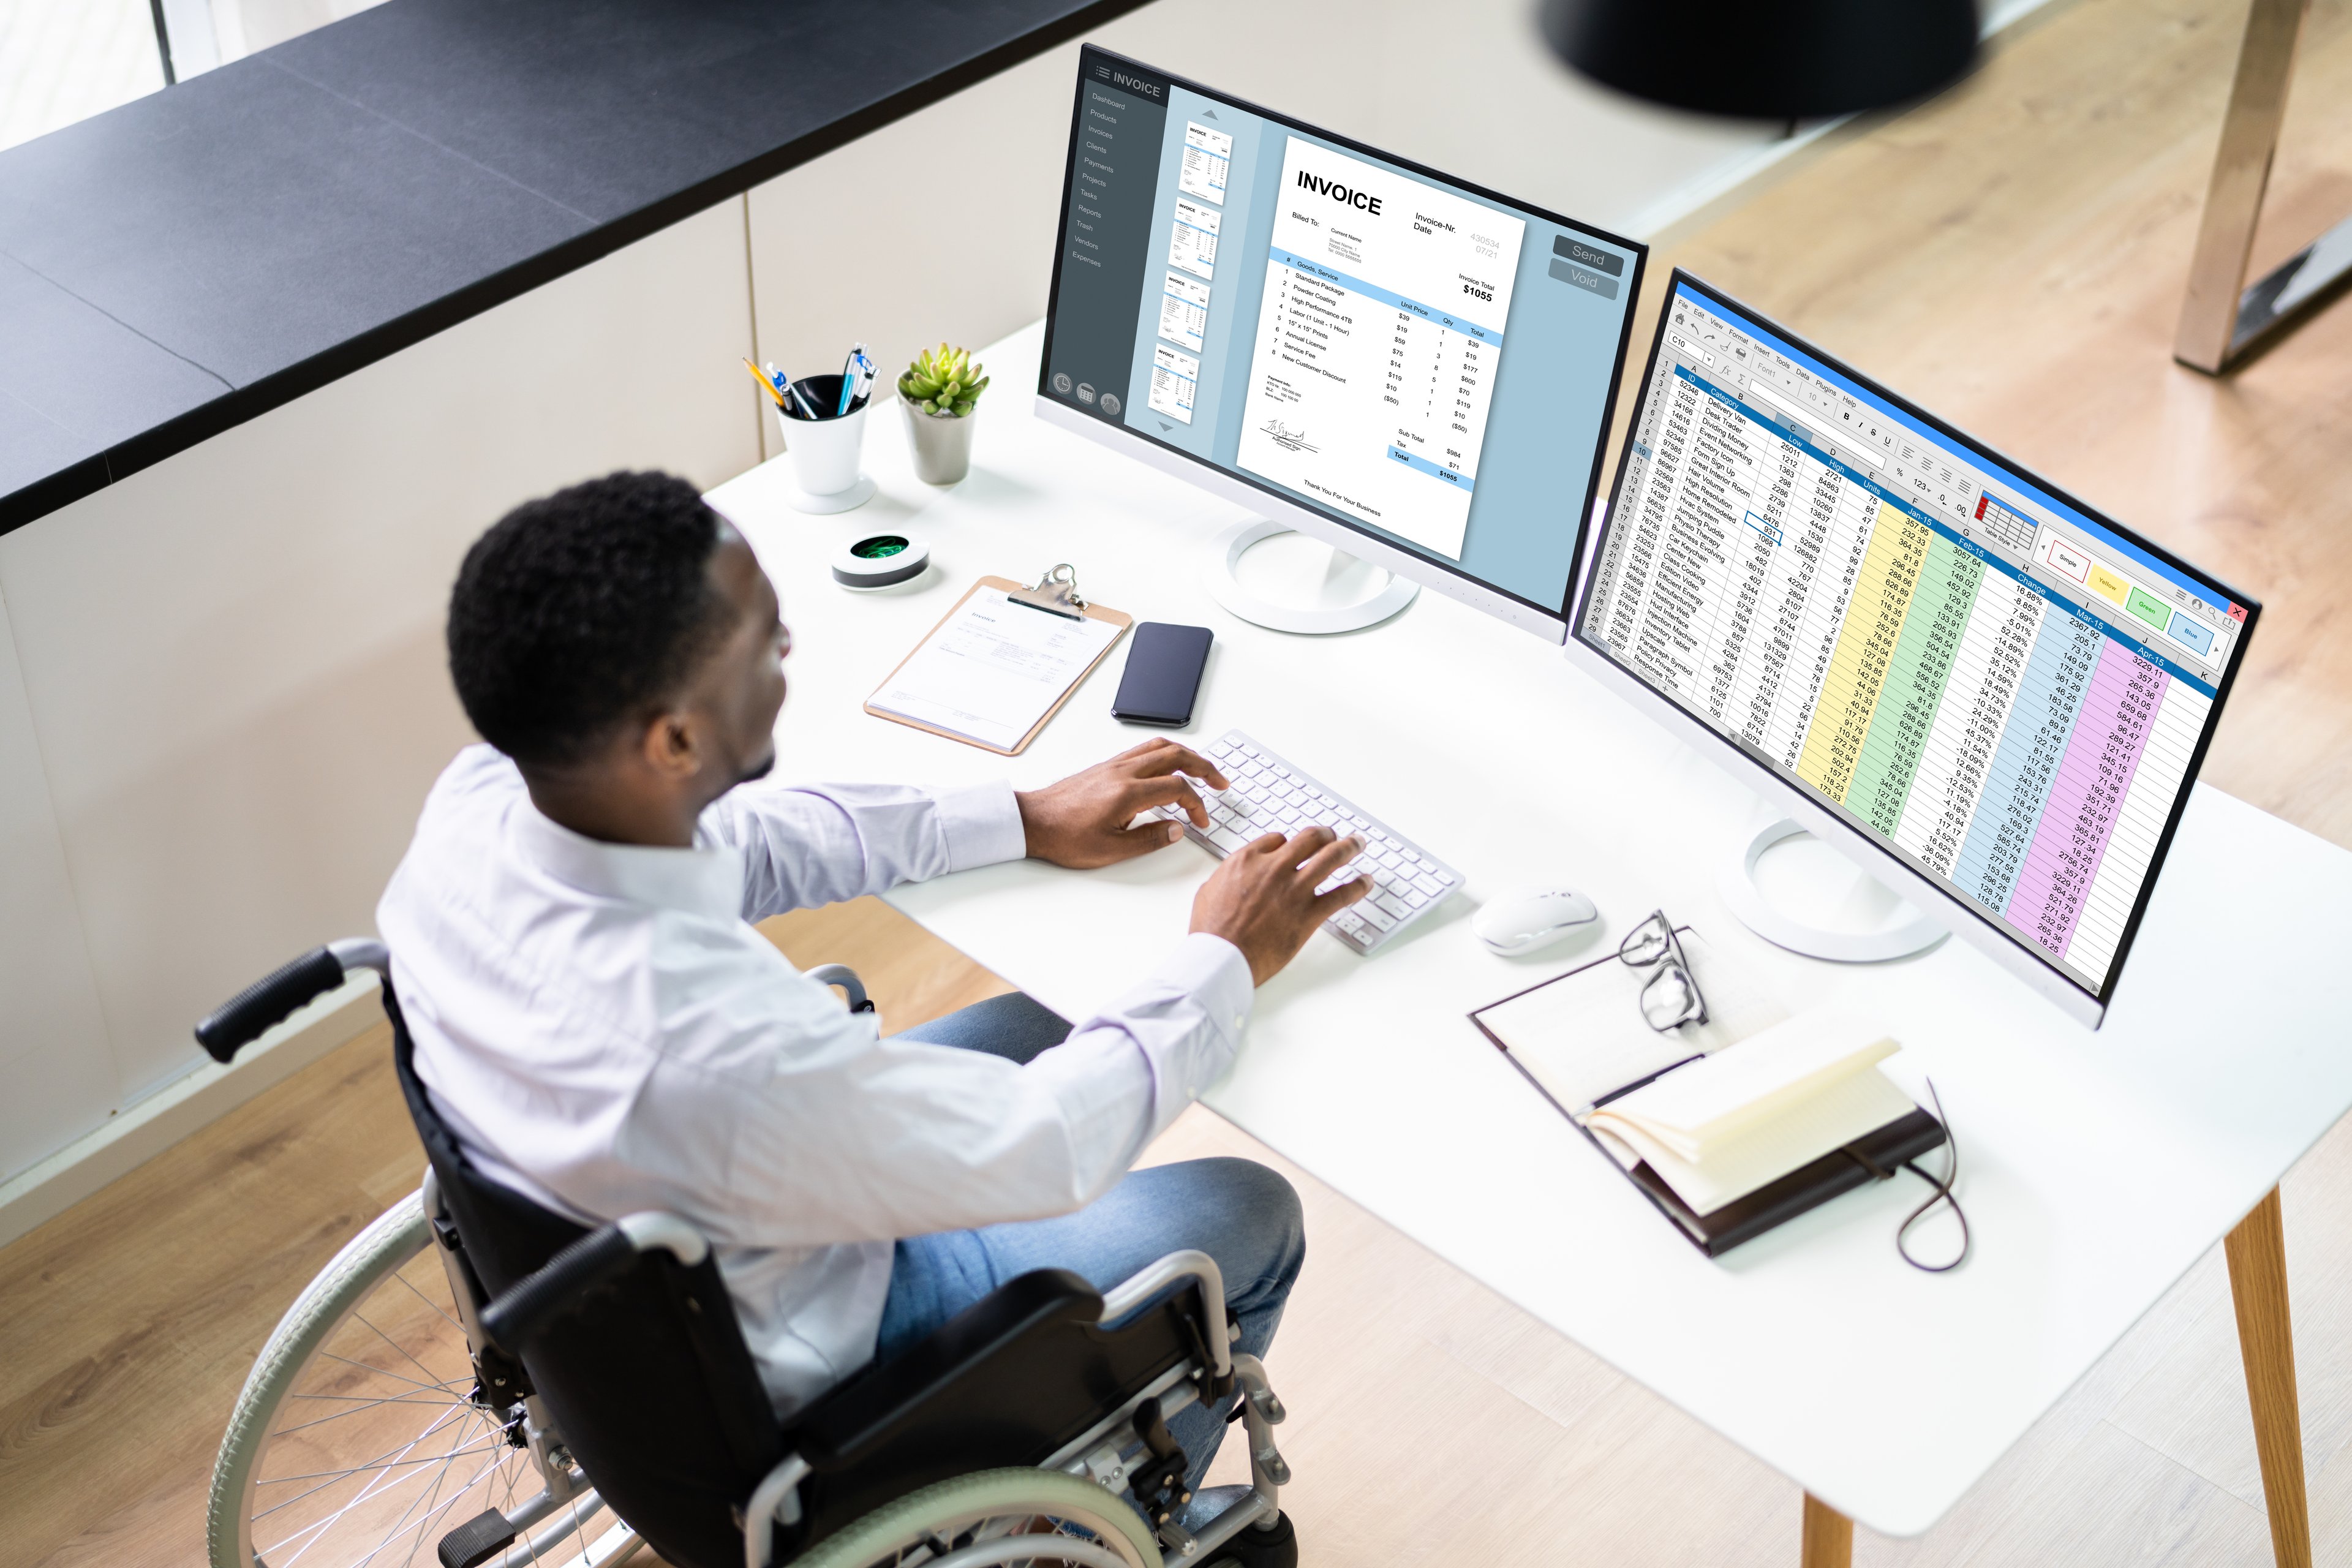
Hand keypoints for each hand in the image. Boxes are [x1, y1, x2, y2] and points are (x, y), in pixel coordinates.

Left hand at [1016, 738, 1231, 868]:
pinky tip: (1169, 766)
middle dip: (1204, 767)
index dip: (1197, 804)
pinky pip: (1143, 749)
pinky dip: (1166, 753)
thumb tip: (1177, 830)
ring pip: (1159, 747)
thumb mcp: (1111, 850)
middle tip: (1221, 782)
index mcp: (1127, 793)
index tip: (1201, 821)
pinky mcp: (1106, 766)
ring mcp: (1114, 765)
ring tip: (1202, 769)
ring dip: (1187, 755)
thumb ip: (1149, 839)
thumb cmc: (1065, 837)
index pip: (1177, 788)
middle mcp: (1123, 772)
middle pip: (1175, 756)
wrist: (1033, 822)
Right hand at [1190, 826, 1369, 985]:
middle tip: (1332, 836)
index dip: (1288, 844)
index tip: (1294, 849)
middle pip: (1309, 839)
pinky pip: (1341, 895)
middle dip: (1324, 834)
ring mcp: (1294, 890)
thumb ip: (1227, 877)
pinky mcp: (1309, 914)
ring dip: (1348, 847)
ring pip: (1330, 858)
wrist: (1222, 957)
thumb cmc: (1211, 930)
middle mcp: (1274, 868)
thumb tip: (1234, 876)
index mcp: (1248, 860)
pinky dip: (1357, 886)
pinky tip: (1365, 882)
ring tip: (1357, 844)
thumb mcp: (1209, 891)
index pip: (1278, 839)